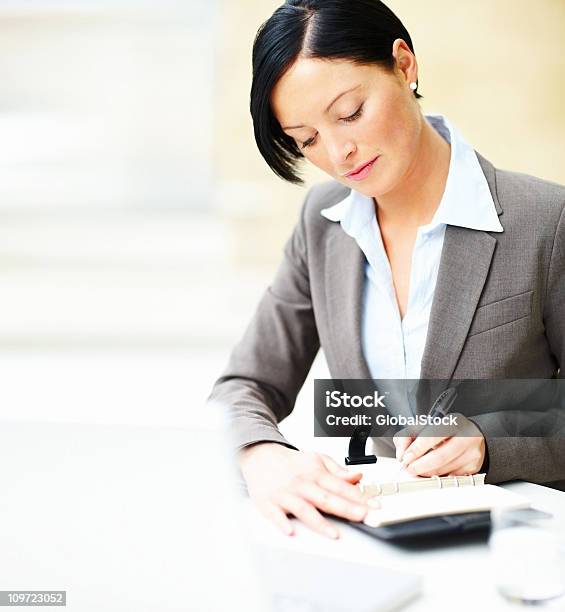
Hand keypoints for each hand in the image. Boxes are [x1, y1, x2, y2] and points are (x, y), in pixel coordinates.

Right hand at [239, 442, 373, 538]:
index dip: (361, 496)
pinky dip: (282, 523)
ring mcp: (285, 494)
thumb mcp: (316, 459)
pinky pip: (275, 515)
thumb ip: (338, 471)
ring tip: (333, 533)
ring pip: (304, 509)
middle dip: (347, 509)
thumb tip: (358, 476)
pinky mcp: (269, 503)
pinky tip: (290, 531)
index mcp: (316, 473)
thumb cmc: (291, 463)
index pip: (342, 486)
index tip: (376, 506)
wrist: (260, 456)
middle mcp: (302, 484)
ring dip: (319, 522)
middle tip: (365, 518)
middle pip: (327, 498)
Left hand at [393, 414, 485, 476]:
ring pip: (444, 470)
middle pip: (440, 457)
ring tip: (417, 470)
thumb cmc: (446, 429)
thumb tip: (401, 452)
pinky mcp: (473, 467)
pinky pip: (451, 477)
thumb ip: (408, 434)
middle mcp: (466, 437)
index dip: (416, 449)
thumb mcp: (426, 425)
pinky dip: (437, 477)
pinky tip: (431, 473)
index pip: (433, 437)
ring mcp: (472, 454)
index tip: (405, 458)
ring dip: (426, 473)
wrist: (472, 434)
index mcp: (453, 422)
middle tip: (408, 468)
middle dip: (420, 466)